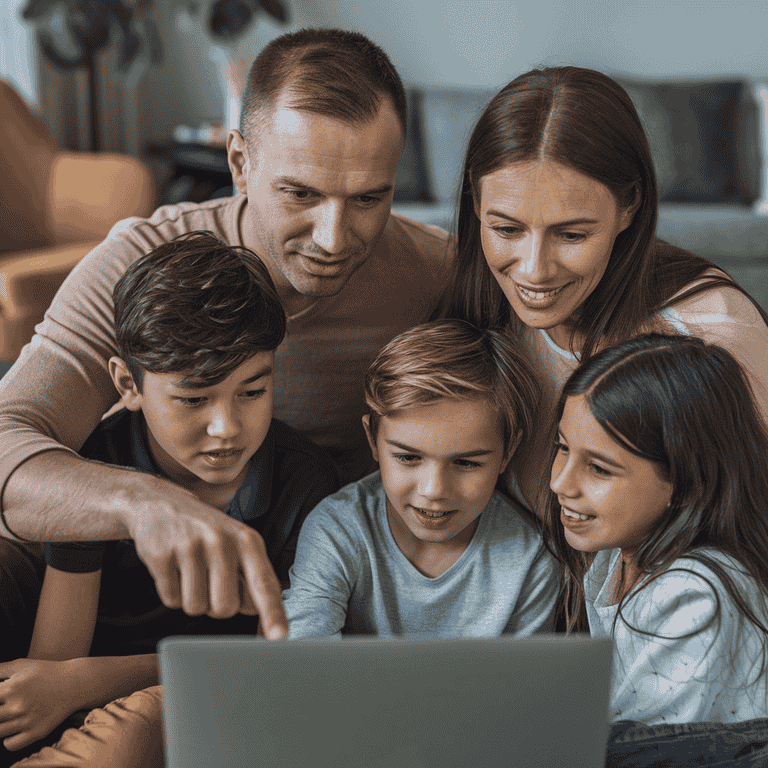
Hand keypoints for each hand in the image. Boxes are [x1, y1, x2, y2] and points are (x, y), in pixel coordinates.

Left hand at [0, 659, 78, 750]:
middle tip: (5, 708)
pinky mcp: (37, 732)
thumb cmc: (47, 671)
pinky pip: (11, 744)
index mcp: (12, 688)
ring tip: (7, 717)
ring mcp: (28, 720)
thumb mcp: (22, 664)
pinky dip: (7, 740)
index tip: (0, 698)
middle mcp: (18, 706)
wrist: (75, 682)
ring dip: (0, 724)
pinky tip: (13, 729)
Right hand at [117, 474, 286, 638]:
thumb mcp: (237, 545)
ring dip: (193, 600)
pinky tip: (173, 569)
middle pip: (225, 608)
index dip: (272, 614)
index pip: (264, 584)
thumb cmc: (208, 533)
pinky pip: (171, 600)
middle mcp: (221, 541)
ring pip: (196, 608)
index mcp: (247, 540)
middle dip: (217, 606)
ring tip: (191, 572)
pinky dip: (172, 593)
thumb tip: (258, 612)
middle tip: (210, 581)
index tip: (280, 638)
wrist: (161, 505)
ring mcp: (190, 546)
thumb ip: (252, 577)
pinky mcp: (161, 555)